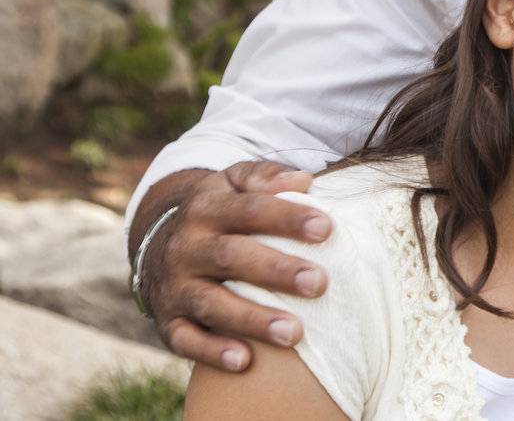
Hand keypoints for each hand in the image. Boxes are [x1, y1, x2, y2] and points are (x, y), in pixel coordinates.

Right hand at [137, 161, 329, 371]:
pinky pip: (185, 340)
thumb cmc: (221, 211)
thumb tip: (304, 179)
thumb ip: (265, 177)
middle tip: (319, 284)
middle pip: (232, 257)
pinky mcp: (168, 322)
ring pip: (211, 303)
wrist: (160, 243)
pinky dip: (212, 352)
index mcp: (206, 207)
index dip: (287, 218)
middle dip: (276, 271)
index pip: (250, 209)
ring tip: (294, 333)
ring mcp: (174, 286)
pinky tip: (245, 362)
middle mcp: (186, 246)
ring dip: (252, 319)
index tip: (326, 229)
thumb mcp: (234, 182)